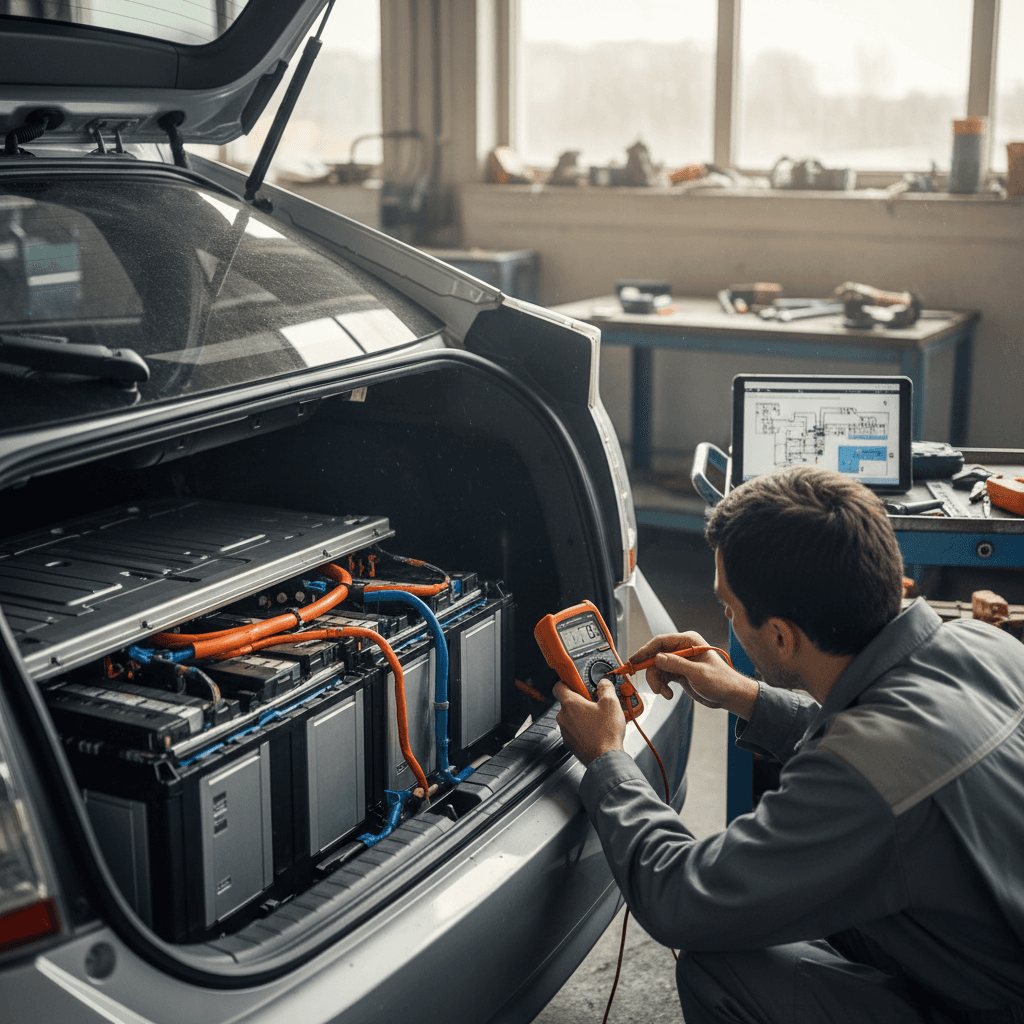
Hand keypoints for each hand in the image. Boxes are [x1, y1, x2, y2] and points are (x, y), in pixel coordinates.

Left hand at [554, 679, 625, 766]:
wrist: (605, 758)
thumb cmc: (606, 733)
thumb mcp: (611, 703)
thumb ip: (606, 688)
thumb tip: (603, 684)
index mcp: (570, 704)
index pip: (558, 687)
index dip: (567, 683)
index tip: (576, 683)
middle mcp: (563, 717)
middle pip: (567, 703)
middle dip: (580, 702)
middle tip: (595, 703)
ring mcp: (565, 732)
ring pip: (571, 718)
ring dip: (582, 716)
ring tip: (598, 719)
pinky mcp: (570, 743)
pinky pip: (574, 731)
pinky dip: (582, 729)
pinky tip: (596, 731)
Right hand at [627, 632, 757, 719]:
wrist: (730, 695)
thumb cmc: (721, 681)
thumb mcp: (698, 673)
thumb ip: (677, 665)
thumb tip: (657, 658)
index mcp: (688, 642)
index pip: (660, 642)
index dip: (645, 651)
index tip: (635, 660)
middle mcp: (682, 649)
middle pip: (656, 657)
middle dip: (652, 672)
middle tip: (654, 686)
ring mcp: (680, 661)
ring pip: (657, 668)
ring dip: (657, 682)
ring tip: (665, 693)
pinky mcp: (679, 672)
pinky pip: (663, 677)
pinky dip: (662, 686)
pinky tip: (668, 694)